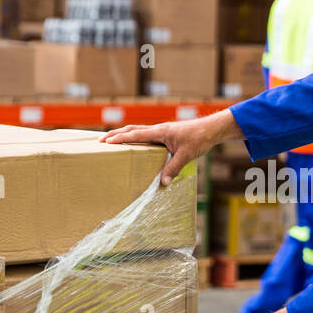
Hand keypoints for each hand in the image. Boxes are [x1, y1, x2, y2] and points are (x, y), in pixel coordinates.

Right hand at [102, 109, 243, 184]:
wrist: (211, 129)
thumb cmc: (199, 139)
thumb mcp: (186, 155)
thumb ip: (173, 168)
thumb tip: (162, 183)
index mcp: (160, 131)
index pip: (135, 135)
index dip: (120, 138)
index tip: (106, 142)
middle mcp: (158, 129)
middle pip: (132, 129)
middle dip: (115, 134)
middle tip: (101, 141)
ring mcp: (161, 130)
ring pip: (138, 130)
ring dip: (124, 134)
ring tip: (111, 141)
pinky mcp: (166, 133)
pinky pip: (146, 134)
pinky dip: (135, 137)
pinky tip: (134, 144)